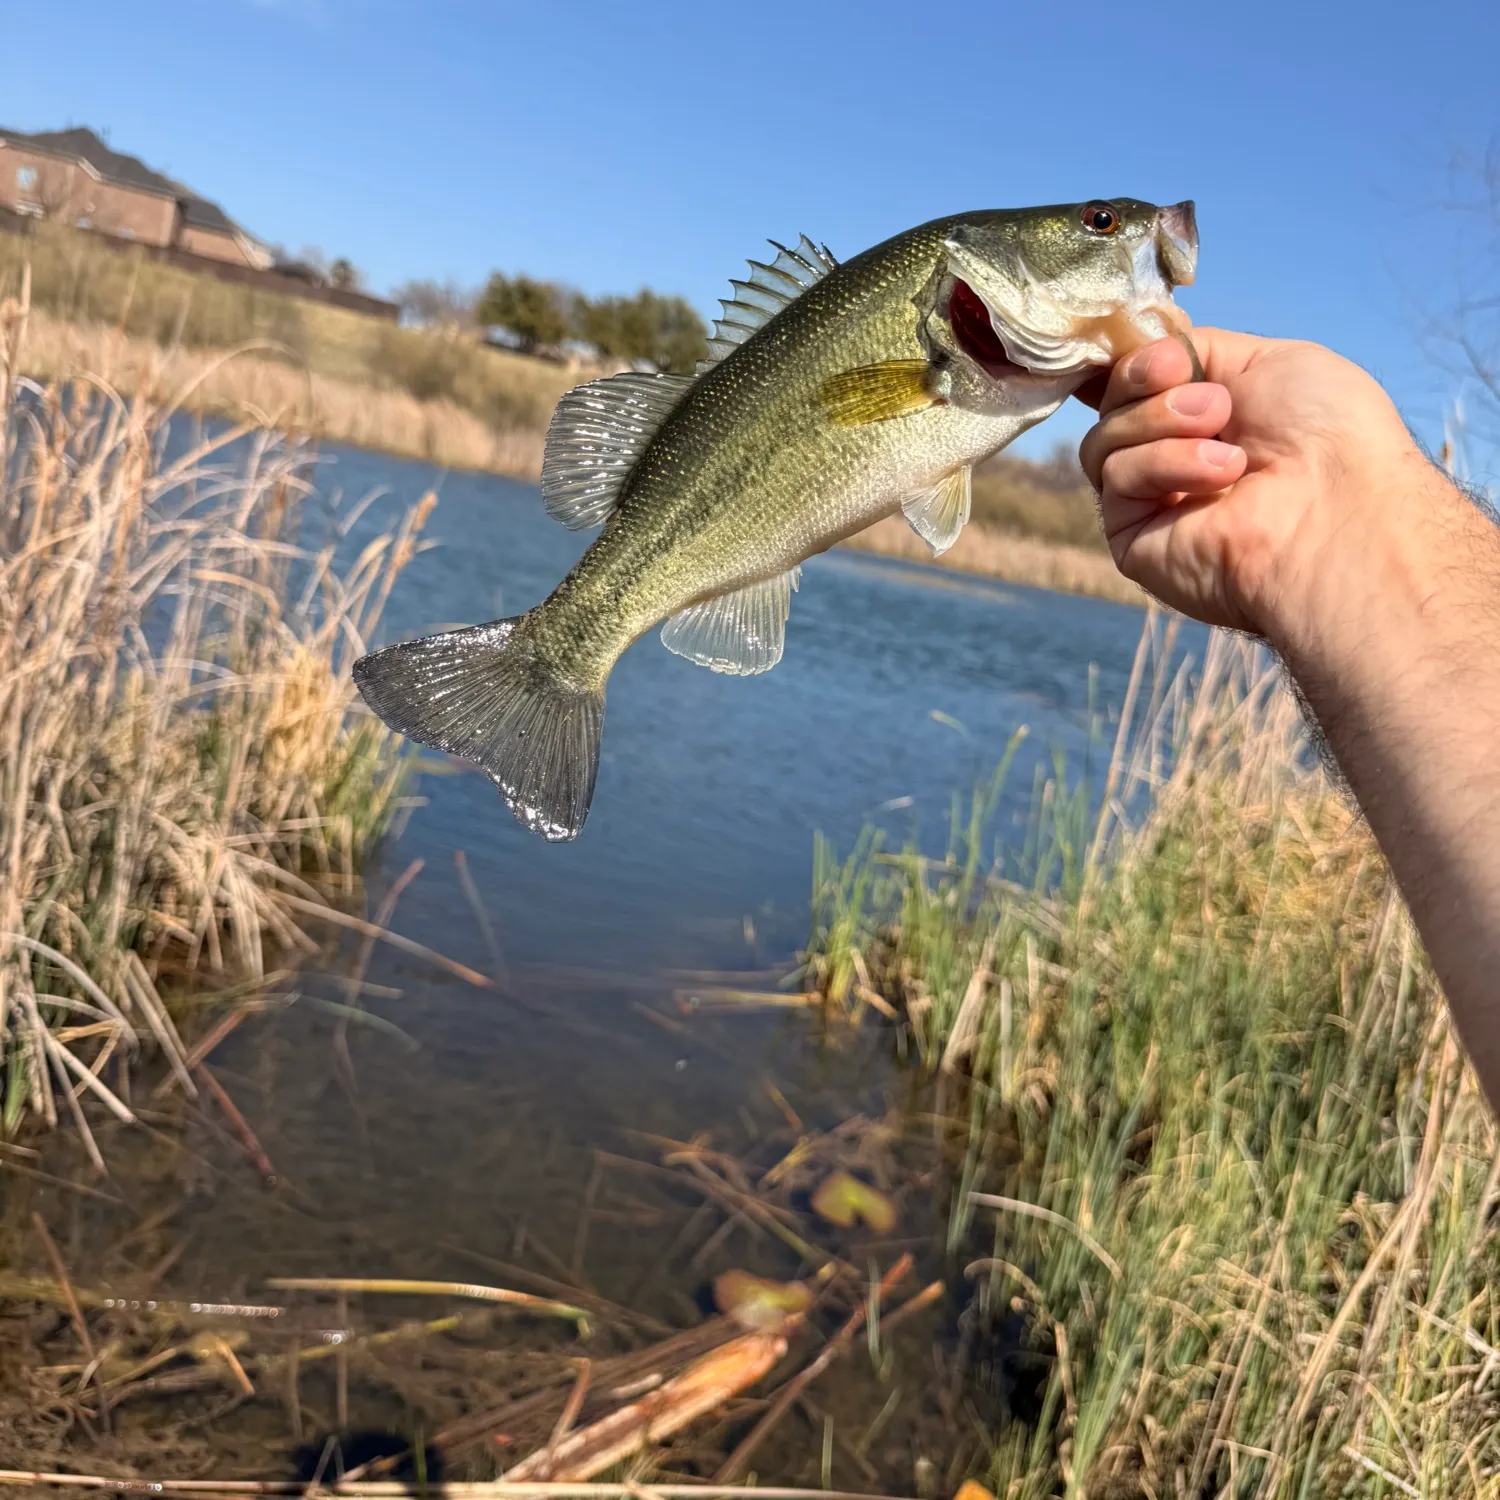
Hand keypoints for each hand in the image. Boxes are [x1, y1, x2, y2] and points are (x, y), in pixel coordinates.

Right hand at [1075, 329, 1434, 645]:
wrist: (1336, 510)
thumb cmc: (1325, 434)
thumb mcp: (1265, 359)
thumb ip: (1196, 351)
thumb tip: (1142, 352)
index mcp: (1207, 414)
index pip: (1136, 378)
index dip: (1137, 360)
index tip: (1170, 357)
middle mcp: (1174, 456)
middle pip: (1111, 401)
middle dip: (1148, 382)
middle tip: (1213, 403)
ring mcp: (1150, 499)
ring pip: (1104, 438)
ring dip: (1160, 421)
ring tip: (1223, 438)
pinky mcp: (1131, 538)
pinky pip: (1115, 476)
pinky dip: (1163, 463)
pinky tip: (1218, 476)